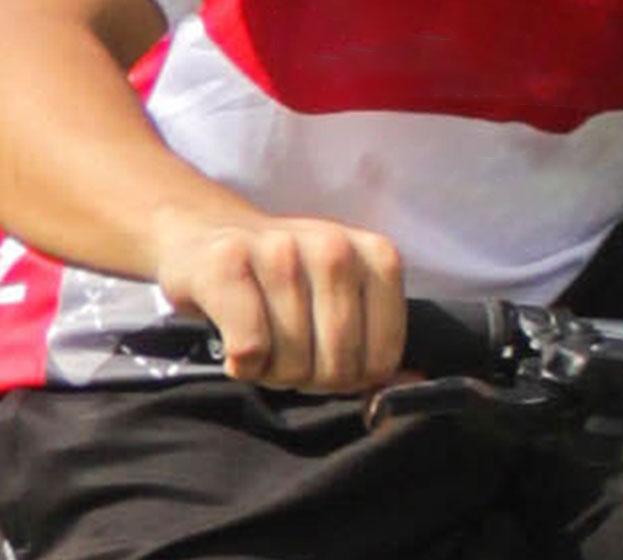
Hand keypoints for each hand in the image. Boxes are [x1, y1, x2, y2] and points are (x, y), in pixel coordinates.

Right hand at [153, 208, 405, 392]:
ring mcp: (280, 249)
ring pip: (292, 361)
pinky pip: (249, 347)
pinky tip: (235, 346)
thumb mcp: (344, 303)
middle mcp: (334, 245)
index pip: (383, 357)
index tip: (329, 361)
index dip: (352, 379)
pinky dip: (242, 365)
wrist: (209, 238)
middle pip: (338, 364)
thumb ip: (378, 343)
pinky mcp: (227, 262)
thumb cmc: (286, 284)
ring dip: (272, 371)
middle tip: (290, 355)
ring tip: (263, 344)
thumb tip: (413, 385)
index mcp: (375, 255)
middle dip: (310, 379)